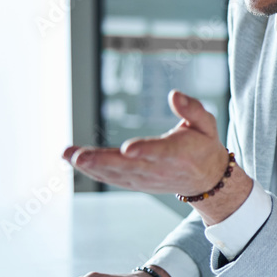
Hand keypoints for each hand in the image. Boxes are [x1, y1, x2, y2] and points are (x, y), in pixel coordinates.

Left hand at [65, 90, 229, 197]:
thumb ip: (193, 109)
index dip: (144, 150)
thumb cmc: (204, 146)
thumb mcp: (207, 125)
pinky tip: (74, 160)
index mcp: (179, 153)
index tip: (127, 148)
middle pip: (129, 166)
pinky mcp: (136, 182)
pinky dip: (93, 171)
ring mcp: (146, 179)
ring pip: (116, 174)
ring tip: (68, 155)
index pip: (160, 151)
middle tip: (79, 156)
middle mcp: (160, 169)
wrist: (207, 179)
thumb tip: (174, 94)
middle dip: (103, 161)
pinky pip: (112, 178)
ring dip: (91, 165)